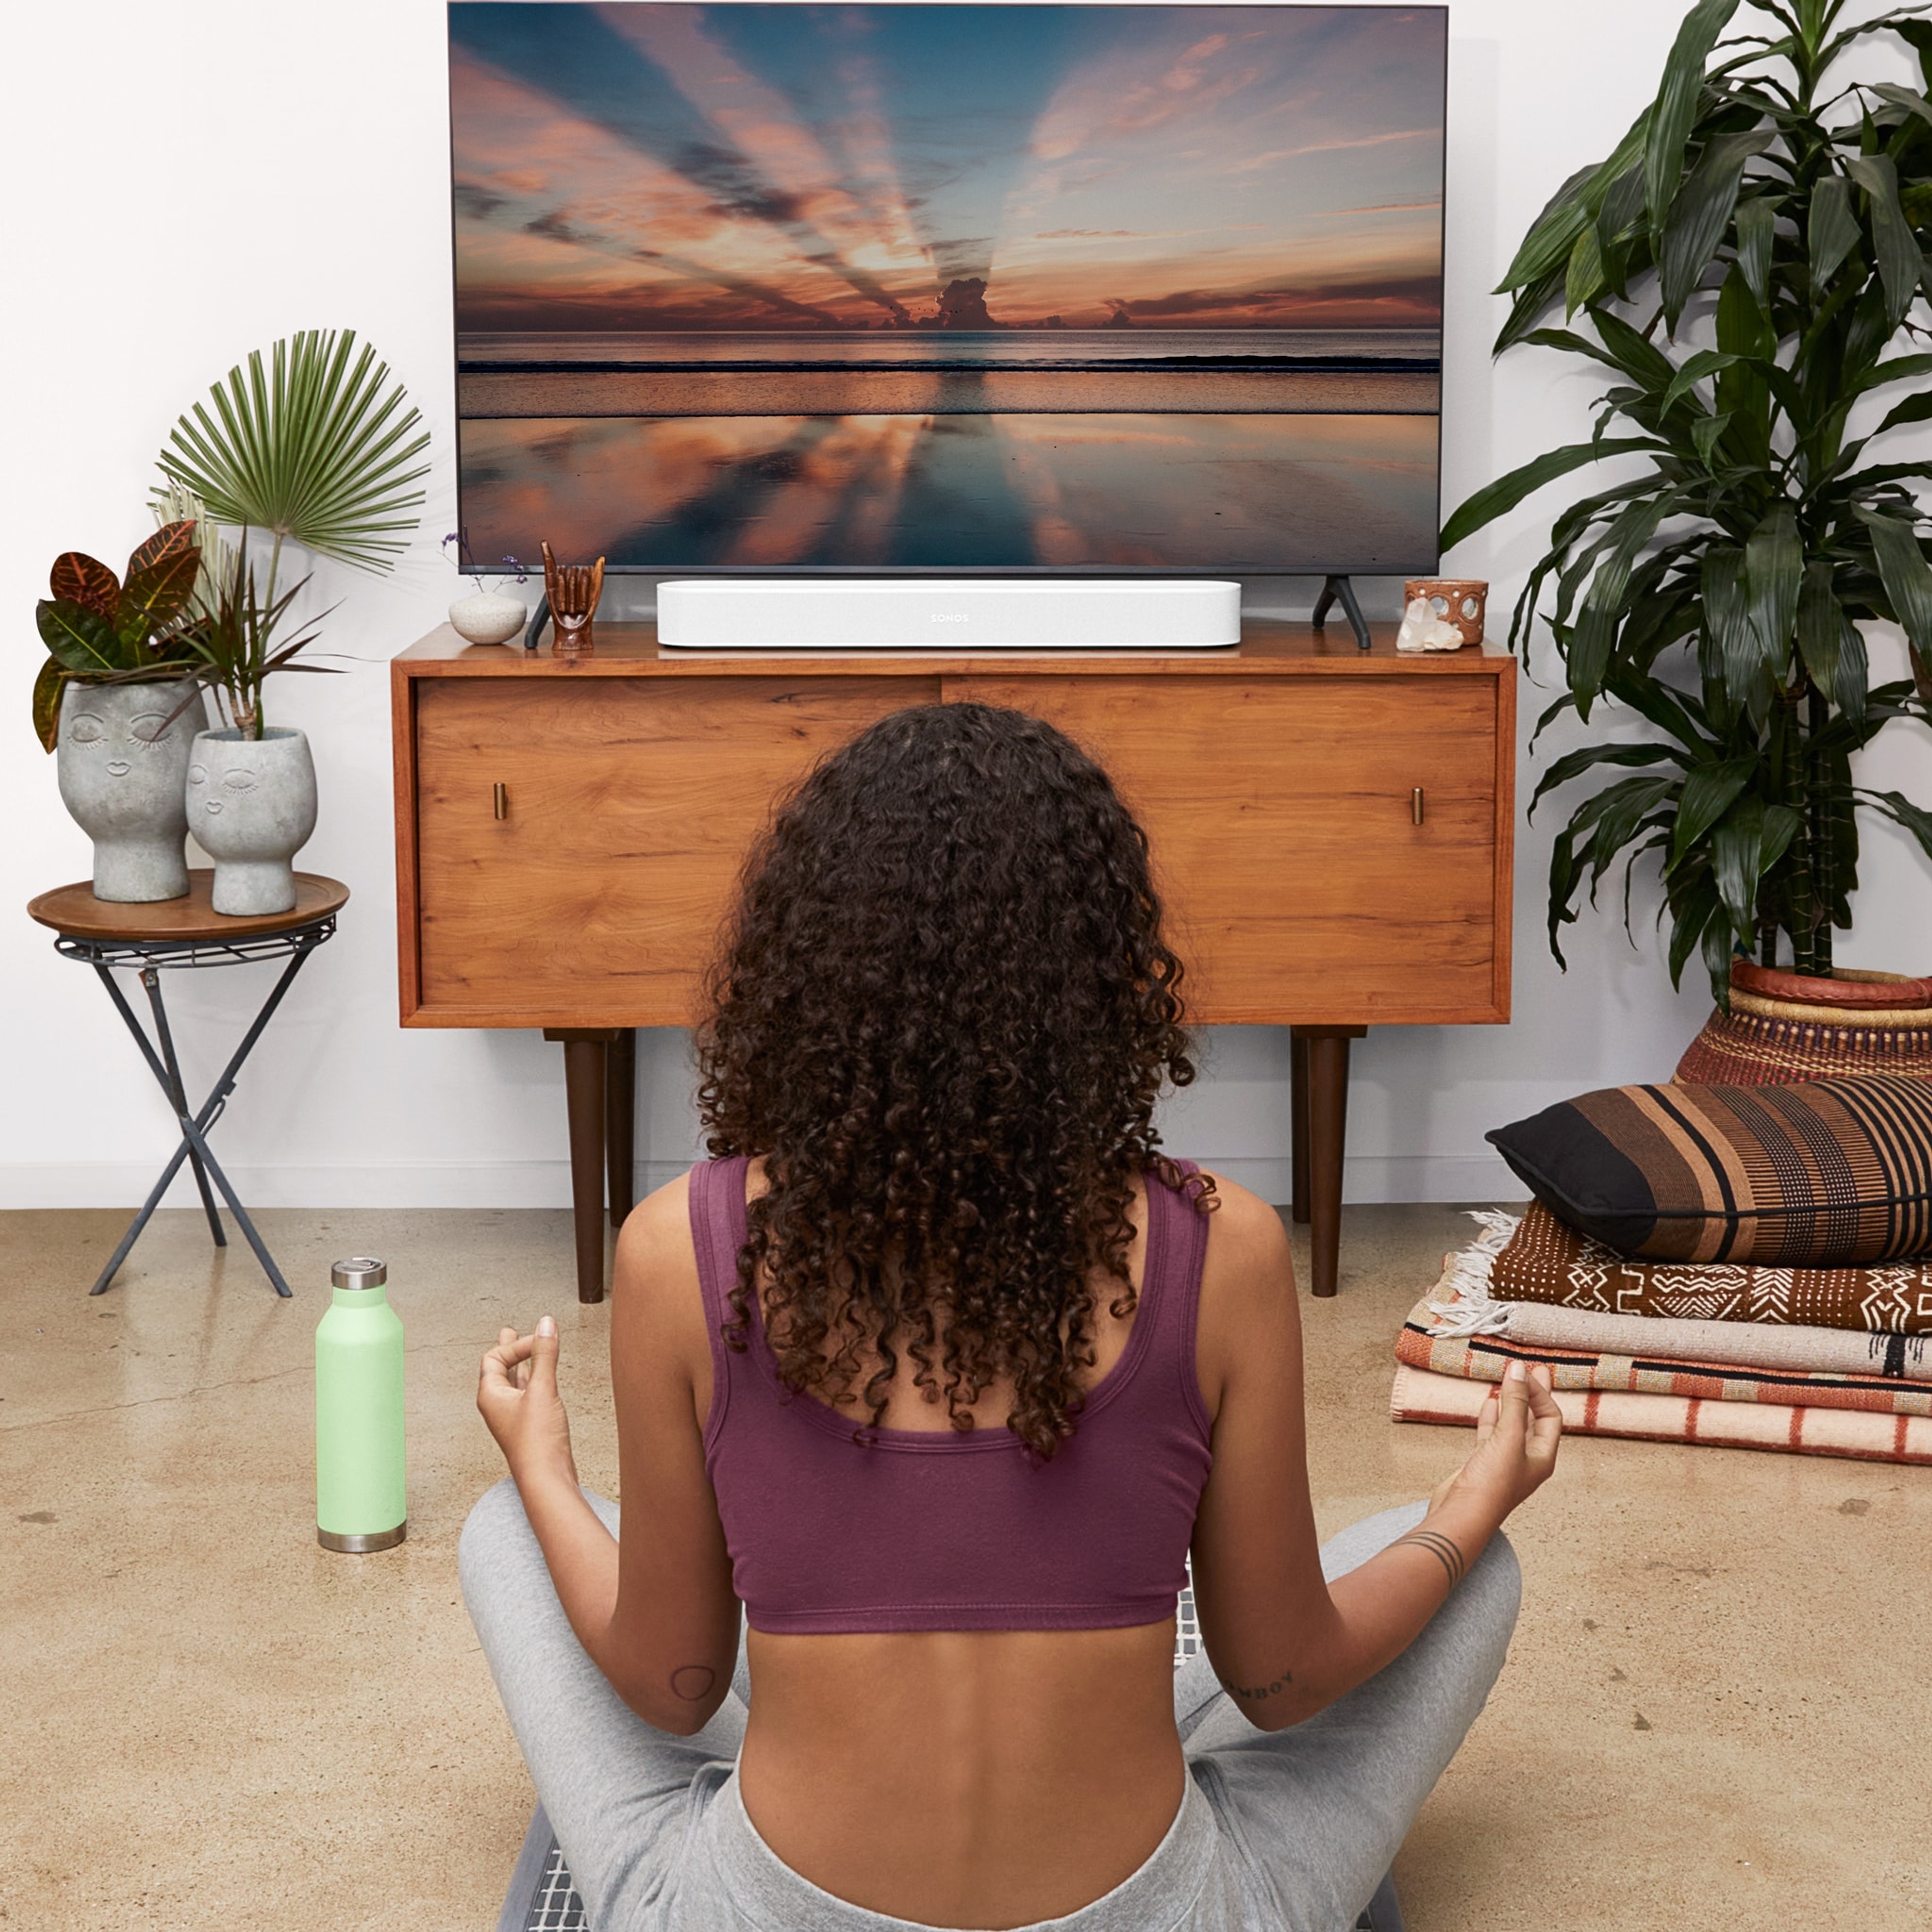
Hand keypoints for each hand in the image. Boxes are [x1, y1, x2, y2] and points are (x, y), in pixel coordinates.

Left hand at [477, 1316, 577, 1487]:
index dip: (515, 1345)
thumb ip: (545, 1354)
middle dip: (509, 1350)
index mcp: (490, 1395)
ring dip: (523, 1363)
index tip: (539, 1340)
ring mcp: (514, 1415)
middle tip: (510, 1332)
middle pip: (500, 1369)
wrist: (546, 1477)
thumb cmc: (537, 1442)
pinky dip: (535, 1379)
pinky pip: (528, 1393)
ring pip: (515, 1381)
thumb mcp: (543, 1390)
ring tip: (527, 1350)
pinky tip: (542, 1376)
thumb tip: (546, 1324)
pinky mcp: (530, 1423)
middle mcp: (498, 1404)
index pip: (495, 1358)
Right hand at [1431, 1360, 1561, 1524]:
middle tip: (1534, 1370)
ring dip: (1511, 1403)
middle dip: (1533, 1394)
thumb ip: (1515, 1402)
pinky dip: (1492, 1416)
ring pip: (1512, 1425)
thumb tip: (1518, 1369)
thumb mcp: (1508, 1438)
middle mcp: (1527, 1459)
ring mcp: (1505, 1461)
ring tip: (1509, 1382)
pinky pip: (1492, 1433)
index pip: (1549, 1416)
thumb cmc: (1492, 1485)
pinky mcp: (1483, 1463)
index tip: (1524, 1372)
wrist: (1463, 1514)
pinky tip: (1488, 1404)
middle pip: (1535, 1419)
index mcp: (1542, 1457)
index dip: (1539, 1393)